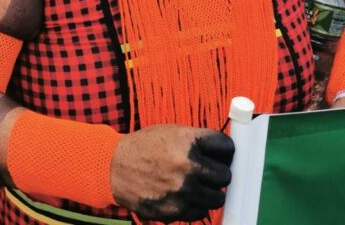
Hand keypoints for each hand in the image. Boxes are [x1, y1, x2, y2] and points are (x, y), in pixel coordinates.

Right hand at [111, 125, 233, 222]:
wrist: (114, 167)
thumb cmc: (145, 147)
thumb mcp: (172, 132)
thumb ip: (200, 141)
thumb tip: (230, 155)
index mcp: (188, 142)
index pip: (227, 148)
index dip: (224, 151)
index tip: (220, 154)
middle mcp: (188, 167)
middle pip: (226, 176)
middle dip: (217, 174)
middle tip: (205, 172)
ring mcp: (183, 191)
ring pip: (217, 198)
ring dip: (209, 192)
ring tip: (193, 184)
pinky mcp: (175, 210)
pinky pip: (200, 212)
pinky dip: (195, 205)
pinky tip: (181, 194)